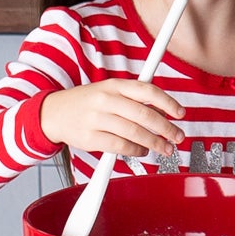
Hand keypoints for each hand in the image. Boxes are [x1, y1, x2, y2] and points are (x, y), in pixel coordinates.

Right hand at [39, 80, 185, 157]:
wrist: (54, 113)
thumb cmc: (88, 102)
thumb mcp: (110, 91)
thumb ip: (134, 99)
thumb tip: (164, 112)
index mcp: (115, 85)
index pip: (147, 90)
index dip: (168, 102)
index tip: (180, 114)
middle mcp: (106, 100)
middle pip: (143, 114)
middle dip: (166, 128)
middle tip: (177, 136)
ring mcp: (96, 119)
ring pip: (134, 132)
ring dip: (154, 143)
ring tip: (165, 148)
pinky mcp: (90, 138)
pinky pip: (119, 146)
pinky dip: (135, 150)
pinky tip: (142, 151)